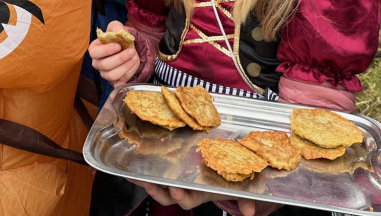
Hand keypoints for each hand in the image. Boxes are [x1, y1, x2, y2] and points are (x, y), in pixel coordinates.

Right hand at [87, 21, 139, 86]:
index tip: (118, 46)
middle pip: (105, 65)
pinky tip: (131, 69)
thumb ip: (117, 27)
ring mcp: (104, 73)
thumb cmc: (119, 38)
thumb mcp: (117, 28)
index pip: (94, 52)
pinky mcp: (114, 81)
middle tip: (131, 51)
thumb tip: (118, 33)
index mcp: (95, 49)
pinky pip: (118, 82)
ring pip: (111, 75)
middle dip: (120, 58)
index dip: (106, 50)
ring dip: (125, 66)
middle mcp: (97, 63)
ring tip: (134, 58)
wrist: (127, 48)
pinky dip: (126, 77)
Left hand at [135, 181, 269, 215]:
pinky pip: (154, 176)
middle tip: (151, 184)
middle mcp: (187, 190)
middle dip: (159, 192)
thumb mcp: (241, 191)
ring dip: (146, 184)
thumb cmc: (231, 183)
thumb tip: (251, 211)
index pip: (189, 199)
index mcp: (201, 193)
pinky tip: (130, 168)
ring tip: (136, 176)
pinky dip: (142, 174)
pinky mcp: (171, 174)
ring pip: (158, 189)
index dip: (182, 196)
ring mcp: (177, 183)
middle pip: (168, 197)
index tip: (176, 191)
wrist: (227, 177)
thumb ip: (246, 200)